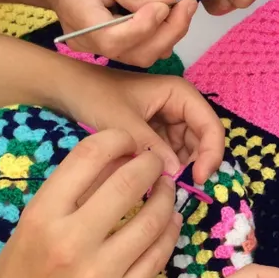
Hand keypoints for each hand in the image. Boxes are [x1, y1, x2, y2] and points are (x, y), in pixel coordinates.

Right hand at [0, 130, 182, 277]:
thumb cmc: (17, 272)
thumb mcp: (33, 222)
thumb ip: (73, 191)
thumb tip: (121, 156)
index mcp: (42, 215)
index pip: (90, 156)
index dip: (118, 139)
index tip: (130, 141)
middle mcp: (71, 241)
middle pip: (129, 183)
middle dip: (152, 164)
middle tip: (157, 161)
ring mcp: (99, 274)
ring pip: (154, 220)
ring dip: (168, 197)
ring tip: (168, 189)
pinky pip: (159, 256)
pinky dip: (170, 232)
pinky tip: (170, 221)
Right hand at [43, 0, 197, 66]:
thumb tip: (169, 2)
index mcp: (81, 20)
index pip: (115, 38)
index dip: (145, 26)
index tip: (166, 3)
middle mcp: (91, 44)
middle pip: (136, 53)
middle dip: (169, 31)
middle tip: (187, 5)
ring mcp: (102, 52)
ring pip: (144, 55)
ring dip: (170, 34)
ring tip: (183, 9)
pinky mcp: (115, 51)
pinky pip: (143, 51)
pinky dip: (162, 37)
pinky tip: (171, 17)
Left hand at [57, 66, 224, 184]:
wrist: (67, 89)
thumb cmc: (94, 95)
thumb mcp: (121, 122)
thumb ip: (149, 146)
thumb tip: (175, 174)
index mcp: (179, 94)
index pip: (210, 125)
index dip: (211, 152)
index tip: (199, 178)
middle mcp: (179, 107)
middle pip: (202, 140)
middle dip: (196, 164)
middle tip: (181, 188)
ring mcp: (168, 121)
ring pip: (187, 151)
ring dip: (181, 169)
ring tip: (165, 186)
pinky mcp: (156, 134)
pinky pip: (170, 154)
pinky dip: (167, 168)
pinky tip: (155, 180)